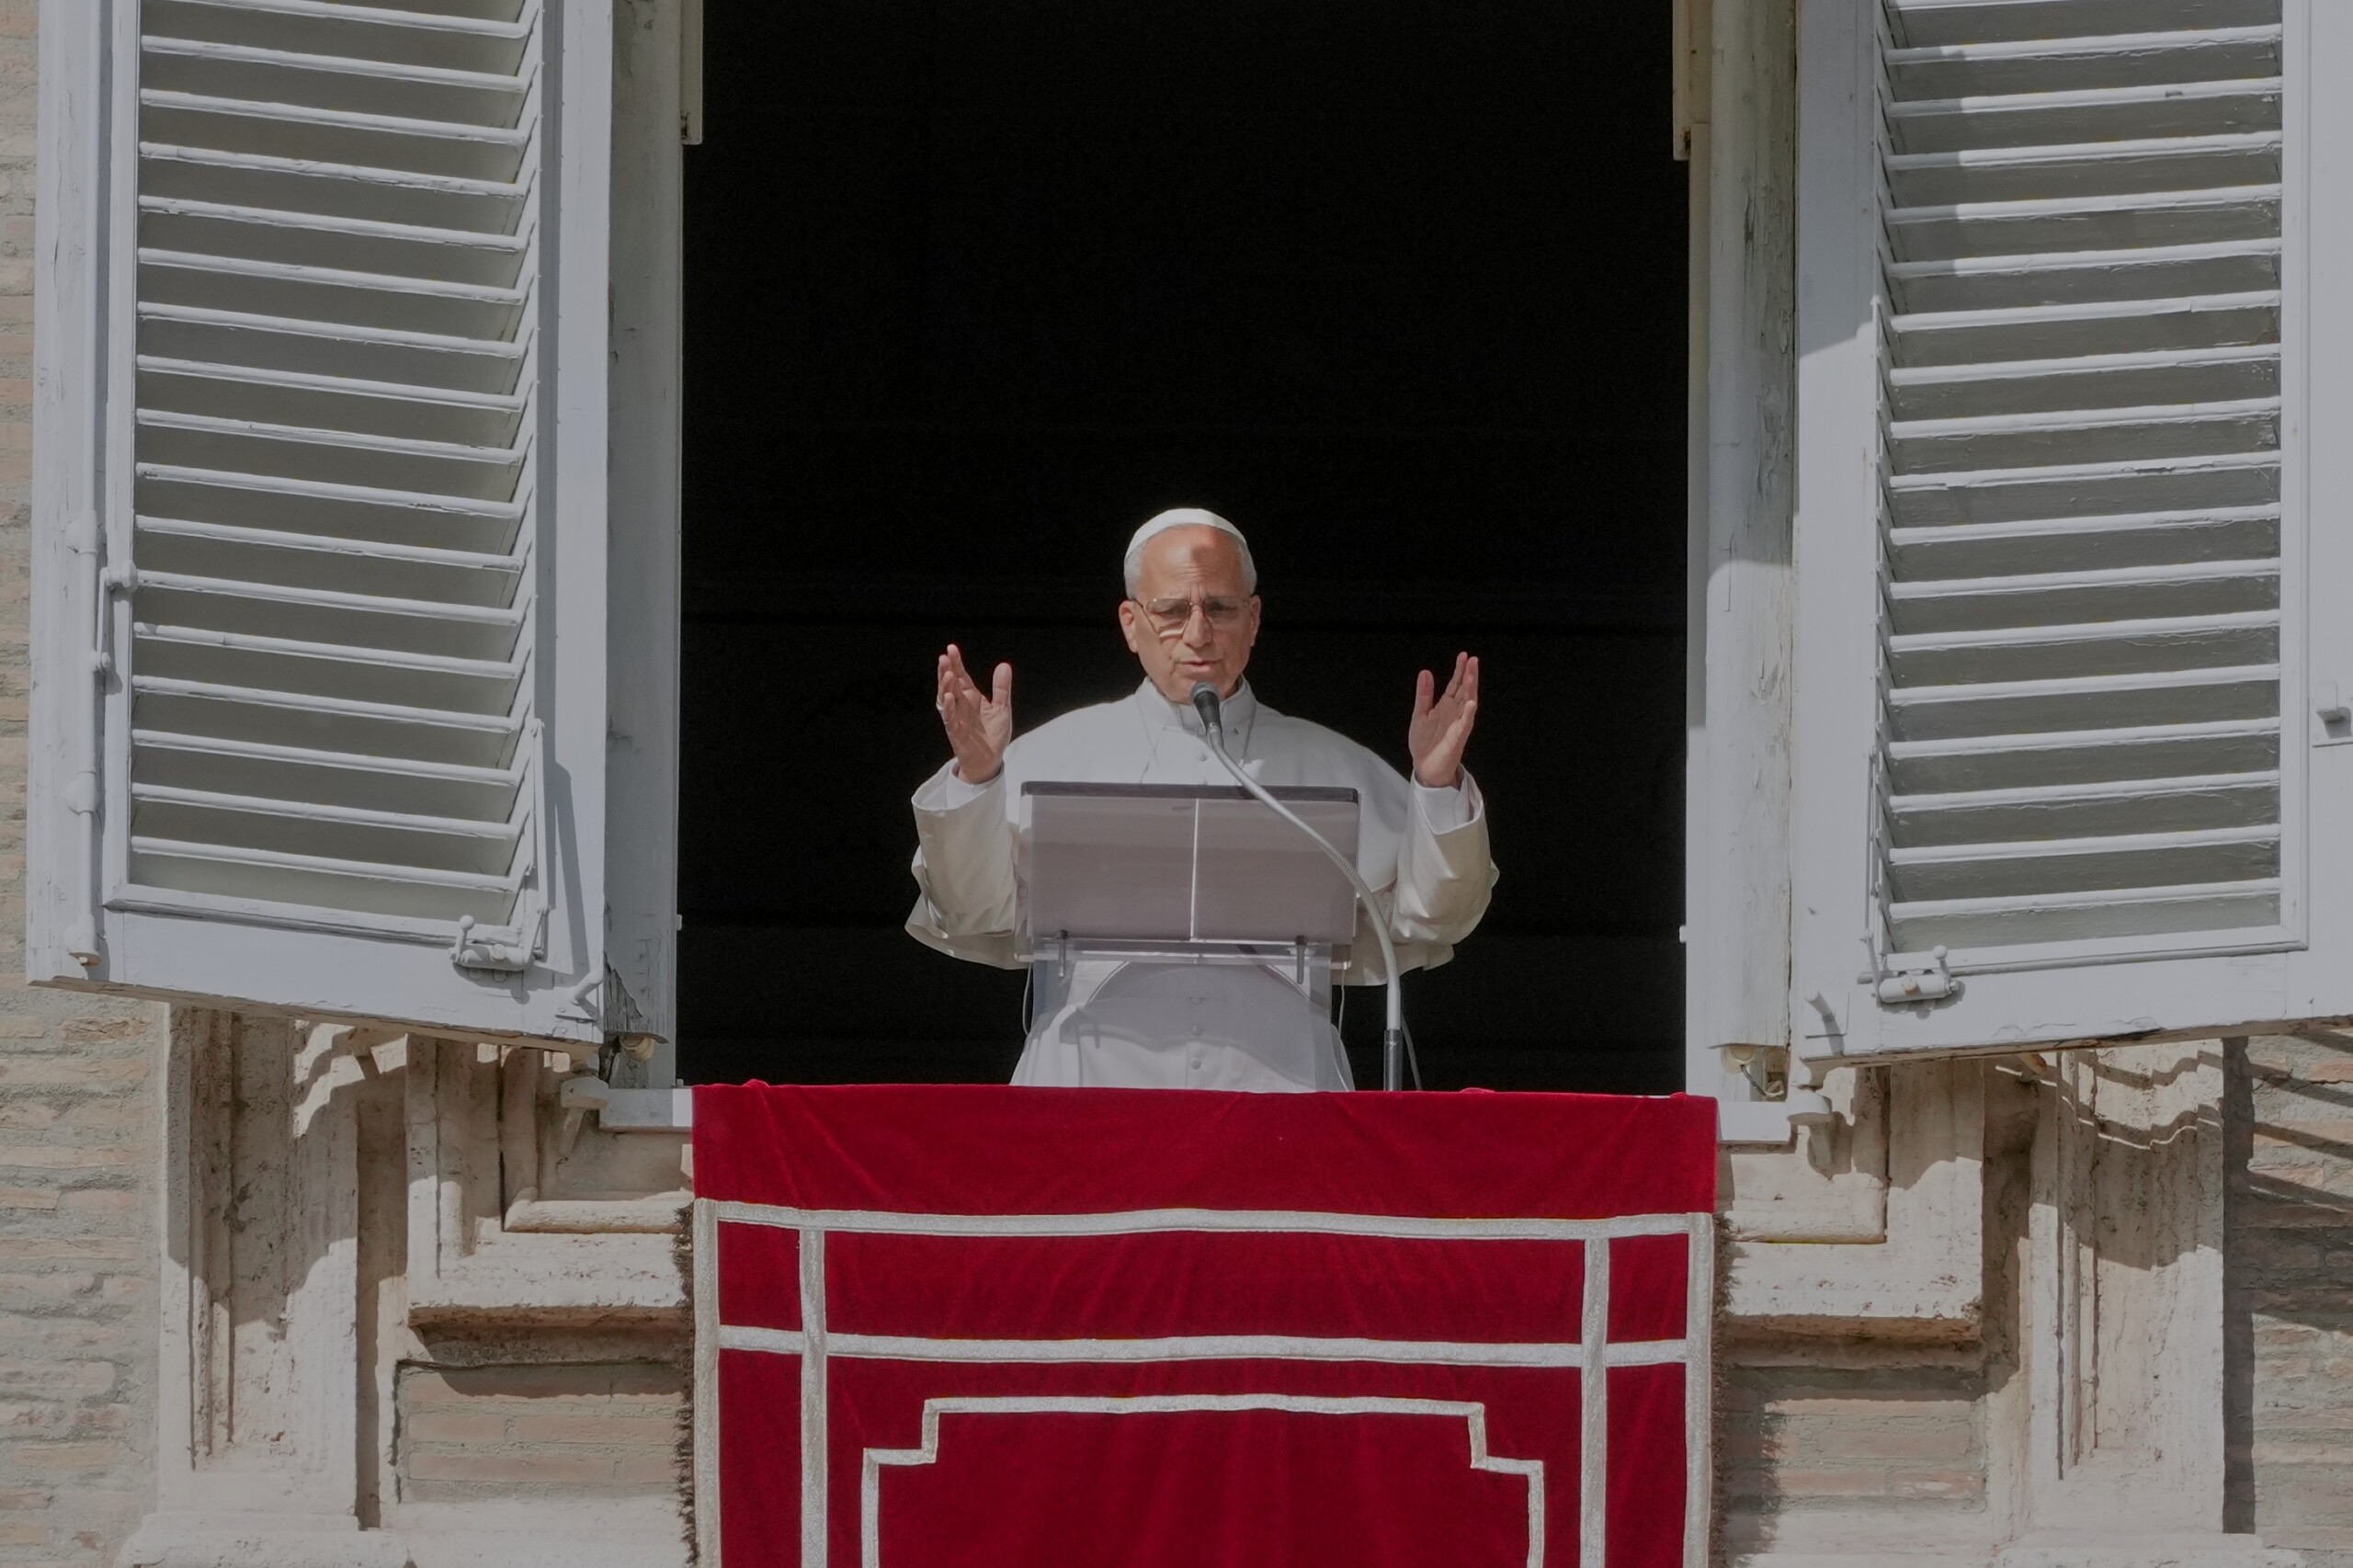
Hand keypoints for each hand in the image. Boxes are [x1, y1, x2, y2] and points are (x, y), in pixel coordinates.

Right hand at [937, 644, 1012, 782]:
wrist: (990, 760)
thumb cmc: (993, 734)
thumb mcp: (1002, 708)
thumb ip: (1001, 688)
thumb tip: (1004, 666)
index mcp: (971, 697)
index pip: (961, 676)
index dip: (956, 663)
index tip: (951, 649)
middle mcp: (961, 704)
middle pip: (950, 684)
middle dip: (946, 671)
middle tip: (944, 657)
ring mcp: (956, 717)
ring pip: (946, 699)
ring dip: (945, 687)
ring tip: (947, 674)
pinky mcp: (955, 731)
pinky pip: (949, 718)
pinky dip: (948, 708)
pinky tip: (949, 698)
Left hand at [1408, 652, 1478, 787]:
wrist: (1425, 768)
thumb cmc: (1425, 743)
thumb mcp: (1420, 715)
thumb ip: (1424, 695)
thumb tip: (1425, 672)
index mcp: (1446, 707)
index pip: (1456, 685)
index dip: (1460, 670)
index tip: (1464, 656)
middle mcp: (1455, 714)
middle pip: (1465, 691)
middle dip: (1469, 676)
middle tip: (1473, 660)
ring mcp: (1458, 725)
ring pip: (1468, 705)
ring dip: (1471, 690)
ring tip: (1472, 676)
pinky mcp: (1457, 739)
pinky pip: (1464, 726)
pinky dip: (1468, 715)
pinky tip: (1471, 704)